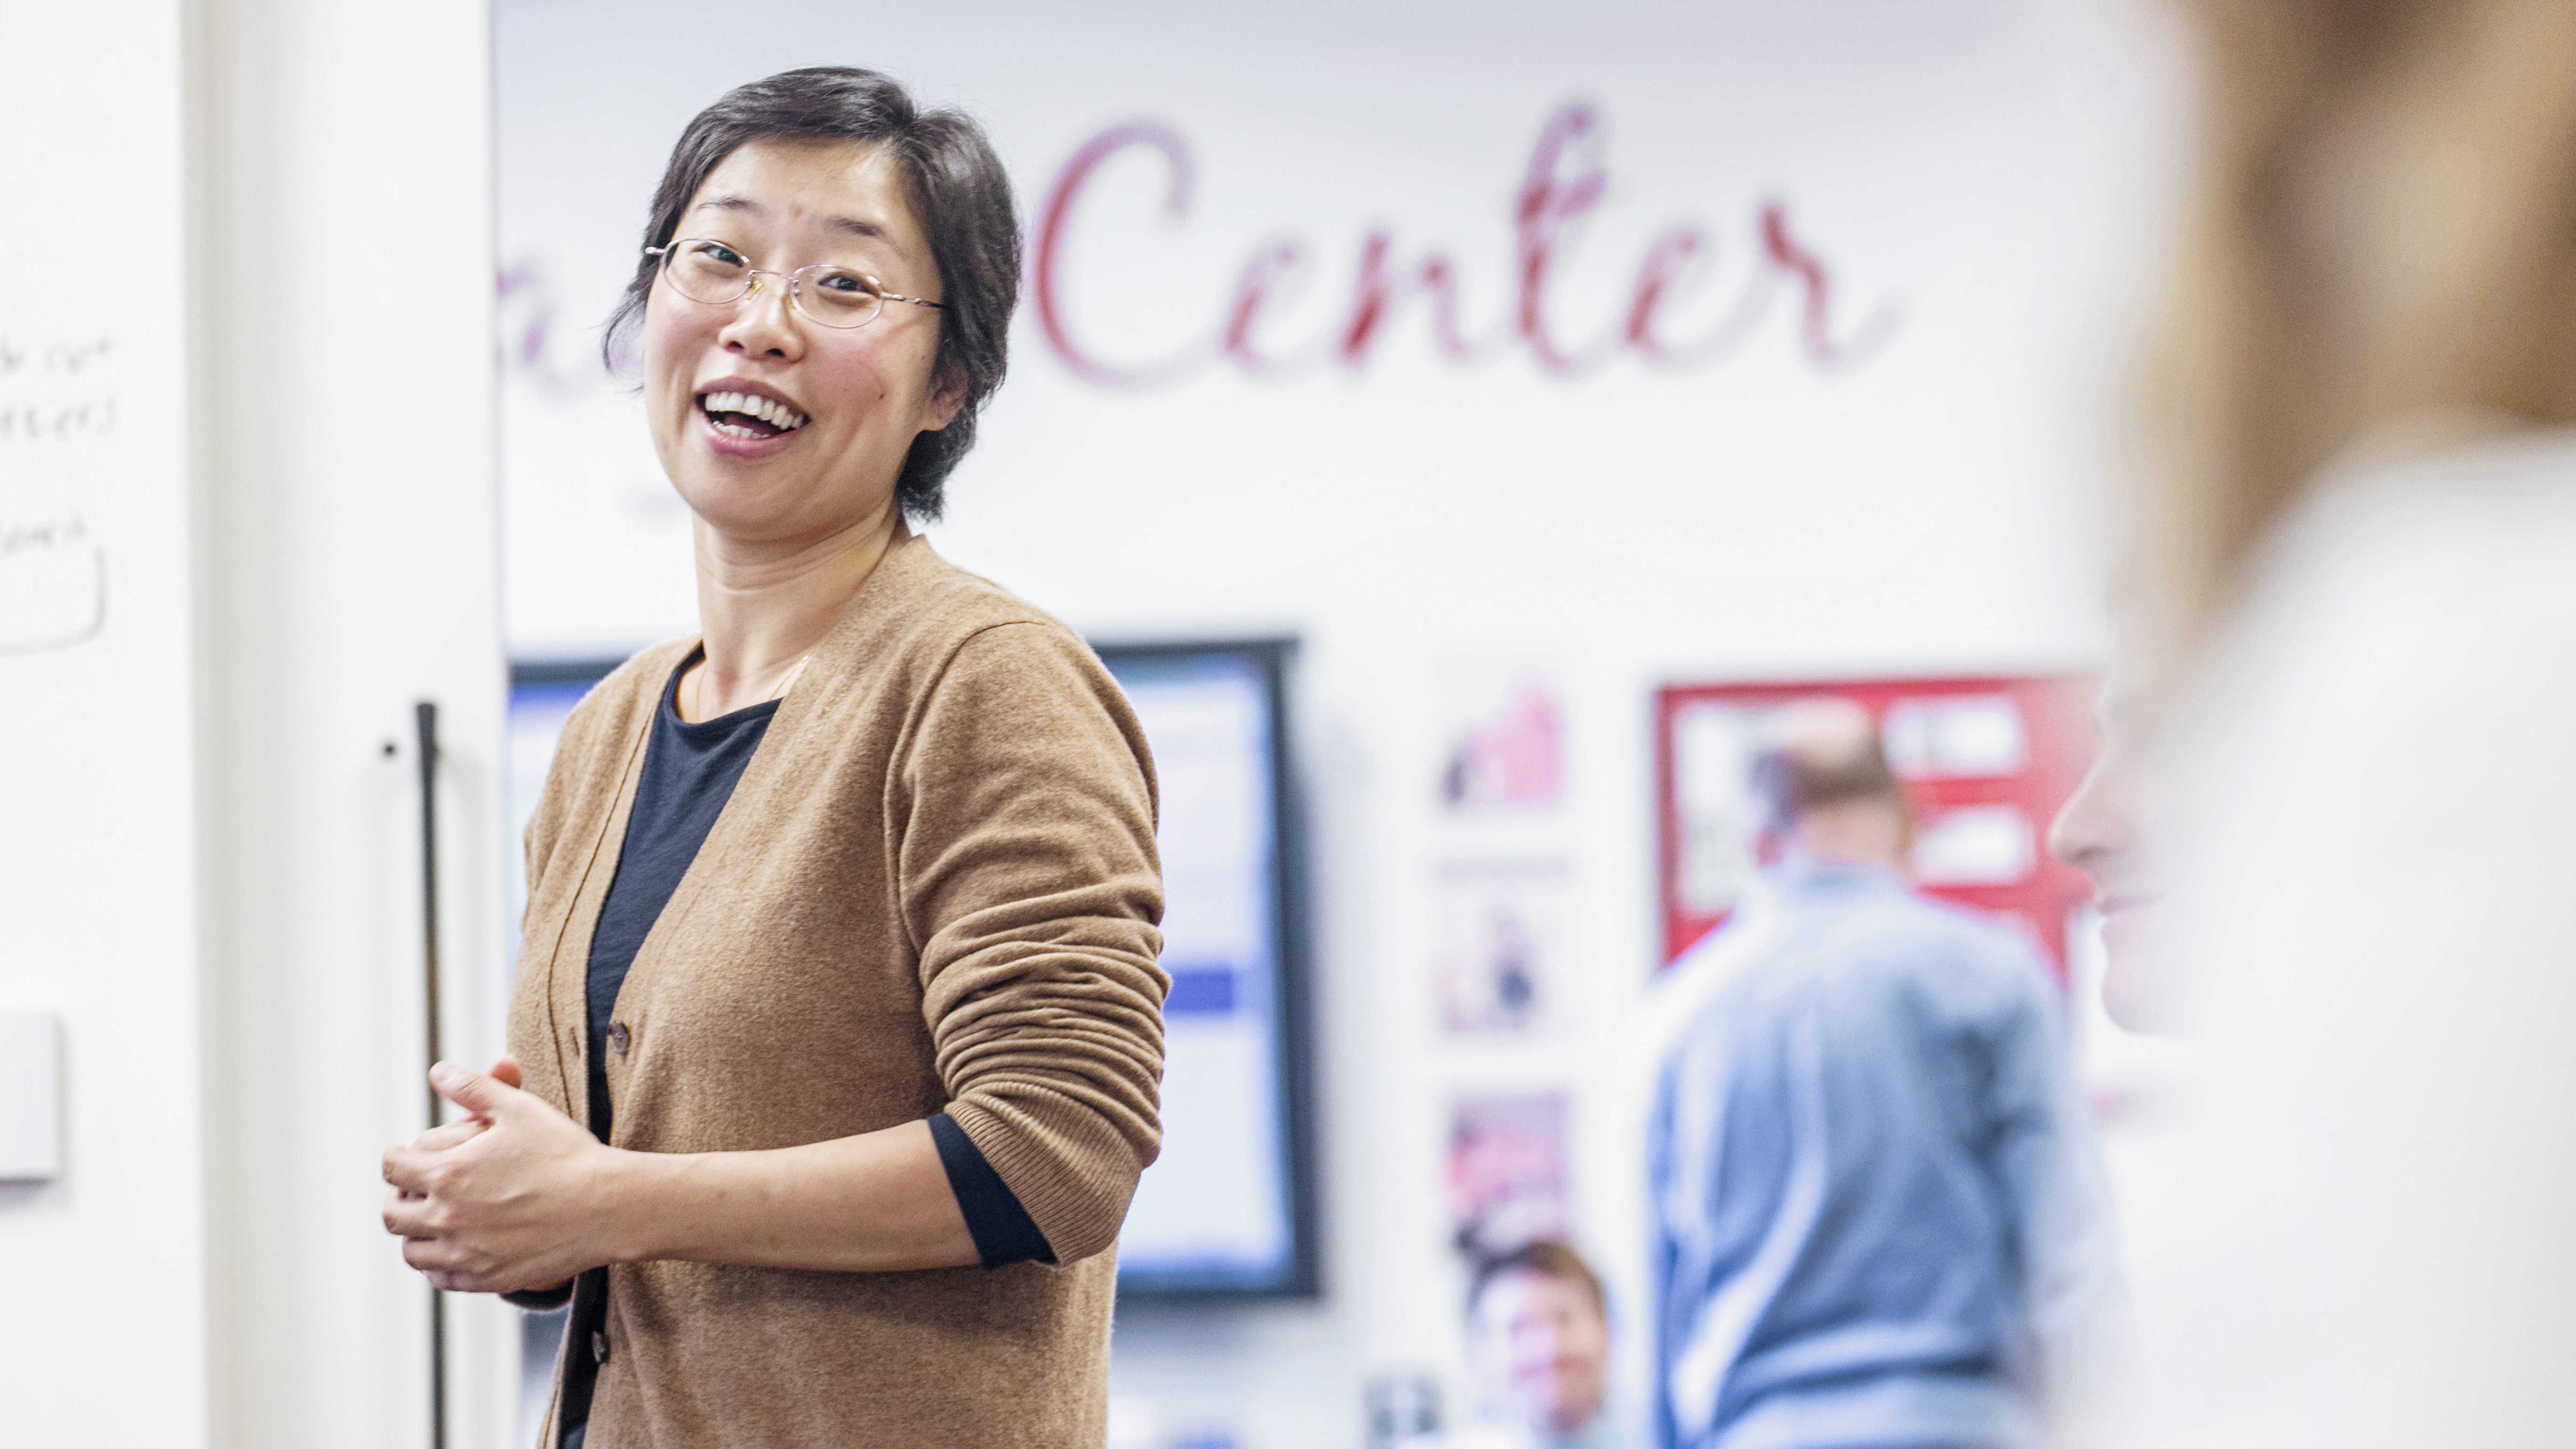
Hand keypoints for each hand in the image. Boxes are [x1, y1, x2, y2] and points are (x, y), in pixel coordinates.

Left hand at [381, 1056, 613, 1293]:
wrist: (607, 1206)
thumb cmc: (566, 1154)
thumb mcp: (520, 1109)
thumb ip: (474, 1088)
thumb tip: (439, 1071)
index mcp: (449, 1173)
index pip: (393, 1168)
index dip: (394, 1156)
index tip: (402, 1154)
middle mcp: (448, 1218)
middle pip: (392, 1214)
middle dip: (398, 1196)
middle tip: (413, 1189)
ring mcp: (466, 1253)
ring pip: (412, 1251)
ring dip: (415, 1233)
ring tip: (433, 1219)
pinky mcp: (487, 1278)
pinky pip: (441, 1278)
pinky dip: (439, 1264)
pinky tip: (455, 1248)